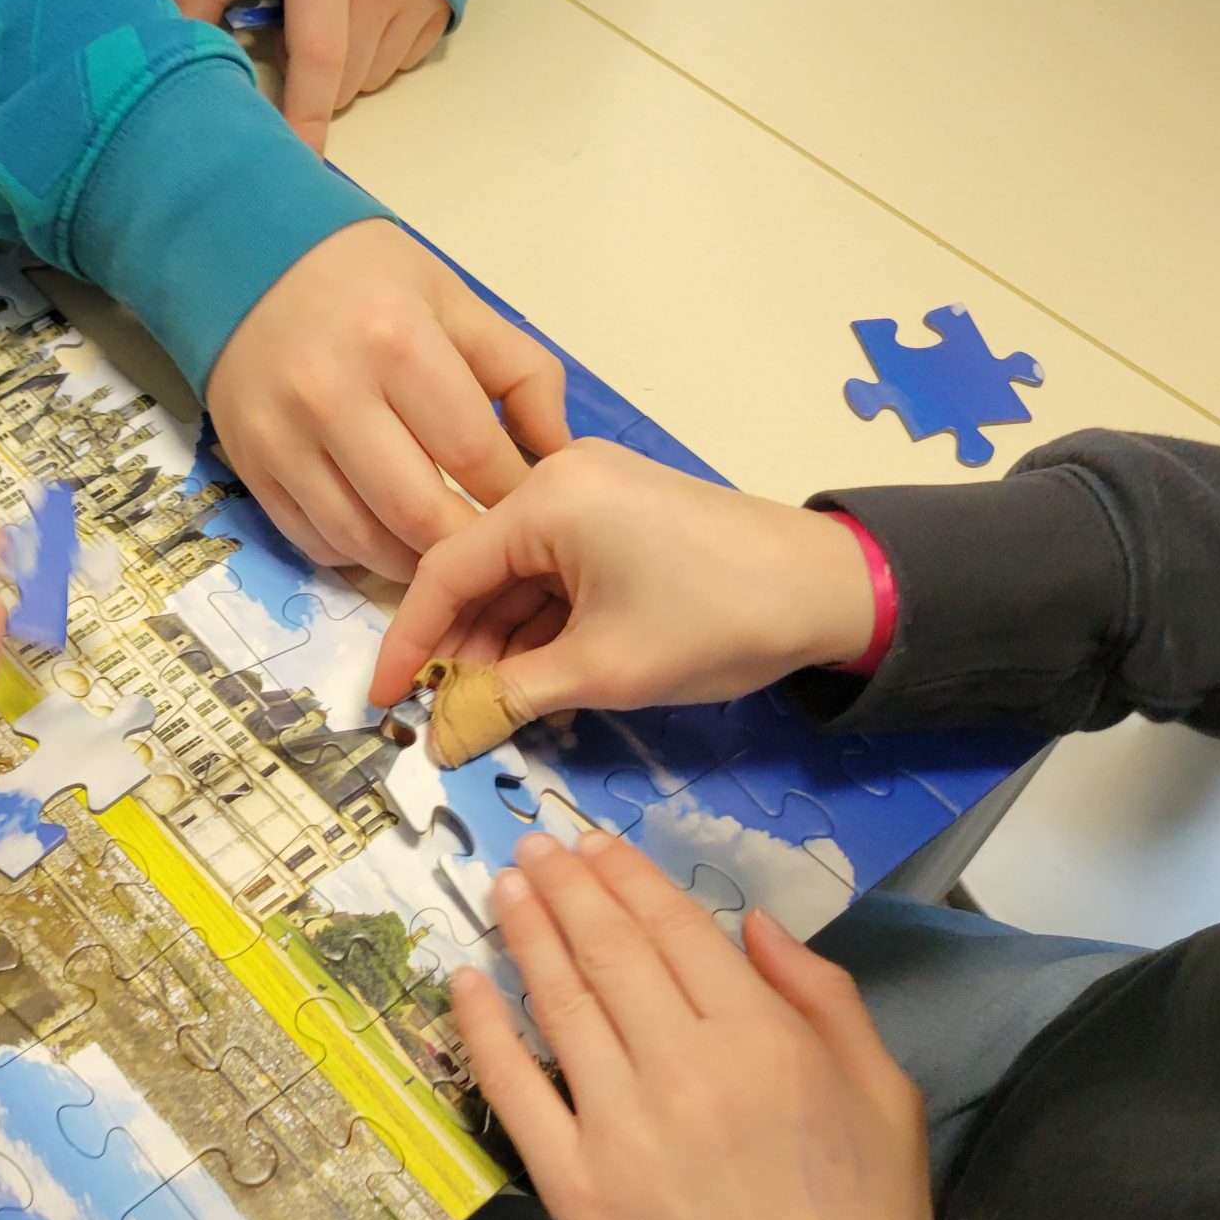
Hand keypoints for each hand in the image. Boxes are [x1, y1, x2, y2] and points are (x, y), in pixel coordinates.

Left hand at [176, 0, 449, 150]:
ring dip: (344, 71)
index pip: (316, 60)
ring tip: (334, 15)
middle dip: (311, 82)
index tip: (297, 167)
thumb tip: (175, 44)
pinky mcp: (443, 8)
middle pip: (340, 83)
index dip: (304, 120)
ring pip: (371, 80)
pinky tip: (366, 14)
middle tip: (293, 35)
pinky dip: (377, 57)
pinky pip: (401, 64)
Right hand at [206, 220, 565, 581]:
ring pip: (362, 539)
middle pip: (417, 512)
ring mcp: (281, 437)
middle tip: (491, 546)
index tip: (528, 505)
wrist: (244, 257)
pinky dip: (357, 552)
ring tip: (442, 549)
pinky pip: (311, 538)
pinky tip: (383, 535)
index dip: (511, 494)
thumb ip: (520, 372)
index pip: (472, 453)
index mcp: (395, 342)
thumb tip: (556, 451)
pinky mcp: (248, 466)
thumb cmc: (363, 278)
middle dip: (467, 544)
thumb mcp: (453, 298)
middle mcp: (332, 394)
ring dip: (413, 561)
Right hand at [370, 440, 875, 724]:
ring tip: (482, 712)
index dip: (407, 644)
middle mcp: (557, 480)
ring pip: (512, 579)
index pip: (443, 570)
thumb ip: (509, 699)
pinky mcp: (616, 519)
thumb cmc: (718, 620)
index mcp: (547, 497)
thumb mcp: (604, 670)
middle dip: (455, 649)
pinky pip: (550, 576)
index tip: (383, 703)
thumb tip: (440, 739)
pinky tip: (527, 682)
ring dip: (496, 645)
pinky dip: (535, 629)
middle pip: (475, 571)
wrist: (836, 591)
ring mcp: (589, 497)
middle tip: (437, 719)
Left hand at [453, 833, 949, 1219]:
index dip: (628, 878)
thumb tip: (753, 925)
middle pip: (608, 952)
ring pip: (556, 1003)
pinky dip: (483, 1027)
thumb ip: (822, 997)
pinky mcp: (571, 1185)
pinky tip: (466, 982)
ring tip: (505, 889)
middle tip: (534, 850)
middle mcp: (683, 1071)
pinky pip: (513, 1088)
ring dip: (525, 933)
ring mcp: (618, 1128)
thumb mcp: (884, 1097)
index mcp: (765, 1043)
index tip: (596, 845)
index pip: (676, 931)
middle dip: (566, 887)